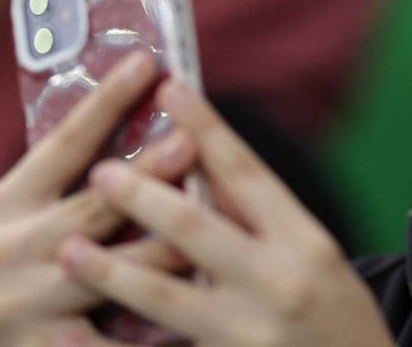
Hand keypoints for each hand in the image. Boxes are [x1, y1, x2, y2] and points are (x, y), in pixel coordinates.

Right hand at [0, 51, 196, 346]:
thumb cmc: (38, 282)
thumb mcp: (42, 225)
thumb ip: (83, 186)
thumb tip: (161, 125)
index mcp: (5, 204)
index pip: (64, 143)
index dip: (105, 100)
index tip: (146, 61)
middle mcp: (0, 250)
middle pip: (92, 206)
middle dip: (146, 173)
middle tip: (191, 141)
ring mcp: (15, 305)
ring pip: (110, 271)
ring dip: (164, 251)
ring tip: (215, 229)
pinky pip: (110, 339)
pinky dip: (152, 330)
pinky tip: (192, 319)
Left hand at [56, 81, 395, 346]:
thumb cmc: (343, 322)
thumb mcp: (322, 259)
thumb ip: (264, 220)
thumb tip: (206, 167)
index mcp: (306, 242)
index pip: (246, 173)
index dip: (205, 128)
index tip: (169, 89)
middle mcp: (279, 282)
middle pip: (196, 227)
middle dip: (141, 195)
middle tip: (100, 171)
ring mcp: (251, 334)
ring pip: (166, 296)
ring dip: (111, 270)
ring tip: (69, 249)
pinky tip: (69, 338)